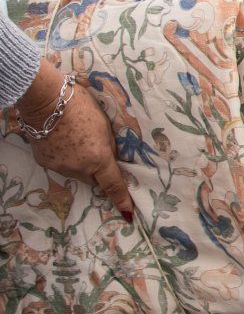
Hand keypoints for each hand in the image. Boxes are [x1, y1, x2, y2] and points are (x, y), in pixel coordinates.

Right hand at [19, 62, 133, 222]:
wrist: (47, 101)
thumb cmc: (83, 106)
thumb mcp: (106, 126)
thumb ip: (109, 147)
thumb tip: (112, 160)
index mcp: (99, 158)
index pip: (113, 184)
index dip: (122, 199)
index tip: (128, 213)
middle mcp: (79, 167)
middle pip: (94, 179)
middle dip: (98, 171)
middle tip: (97, 151)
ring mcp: (60, 167)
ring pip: (76, 173)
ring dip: (81, 164)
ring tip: (77, 141)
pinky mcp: (45, 162)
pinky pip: (61, 166)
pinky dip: (65, 158)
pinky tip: (63, 141)